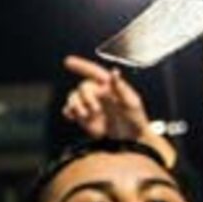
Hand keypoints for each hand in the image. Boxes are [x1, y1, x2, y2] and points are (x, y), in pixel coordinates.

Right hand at [59, 55, 176, 167]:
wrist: (130, 140)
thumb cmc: (135, 119)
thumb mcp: (132, 102)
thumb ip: (120, 87)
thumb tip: (114, 72)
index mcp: (109, 86)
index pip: (93, 71)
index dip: (81, 65)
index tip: (68, 61)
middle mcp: (97, 93)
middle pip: (82, 87)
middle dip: (86, 97)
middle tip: (96, 110)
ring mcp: (89, 105)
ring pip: (73, 97)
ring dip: (76, 105)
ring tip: (86, 115)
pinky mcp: (83, 117)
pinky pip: (69, 110)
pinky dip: (68, 112)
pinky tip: (73, 117)